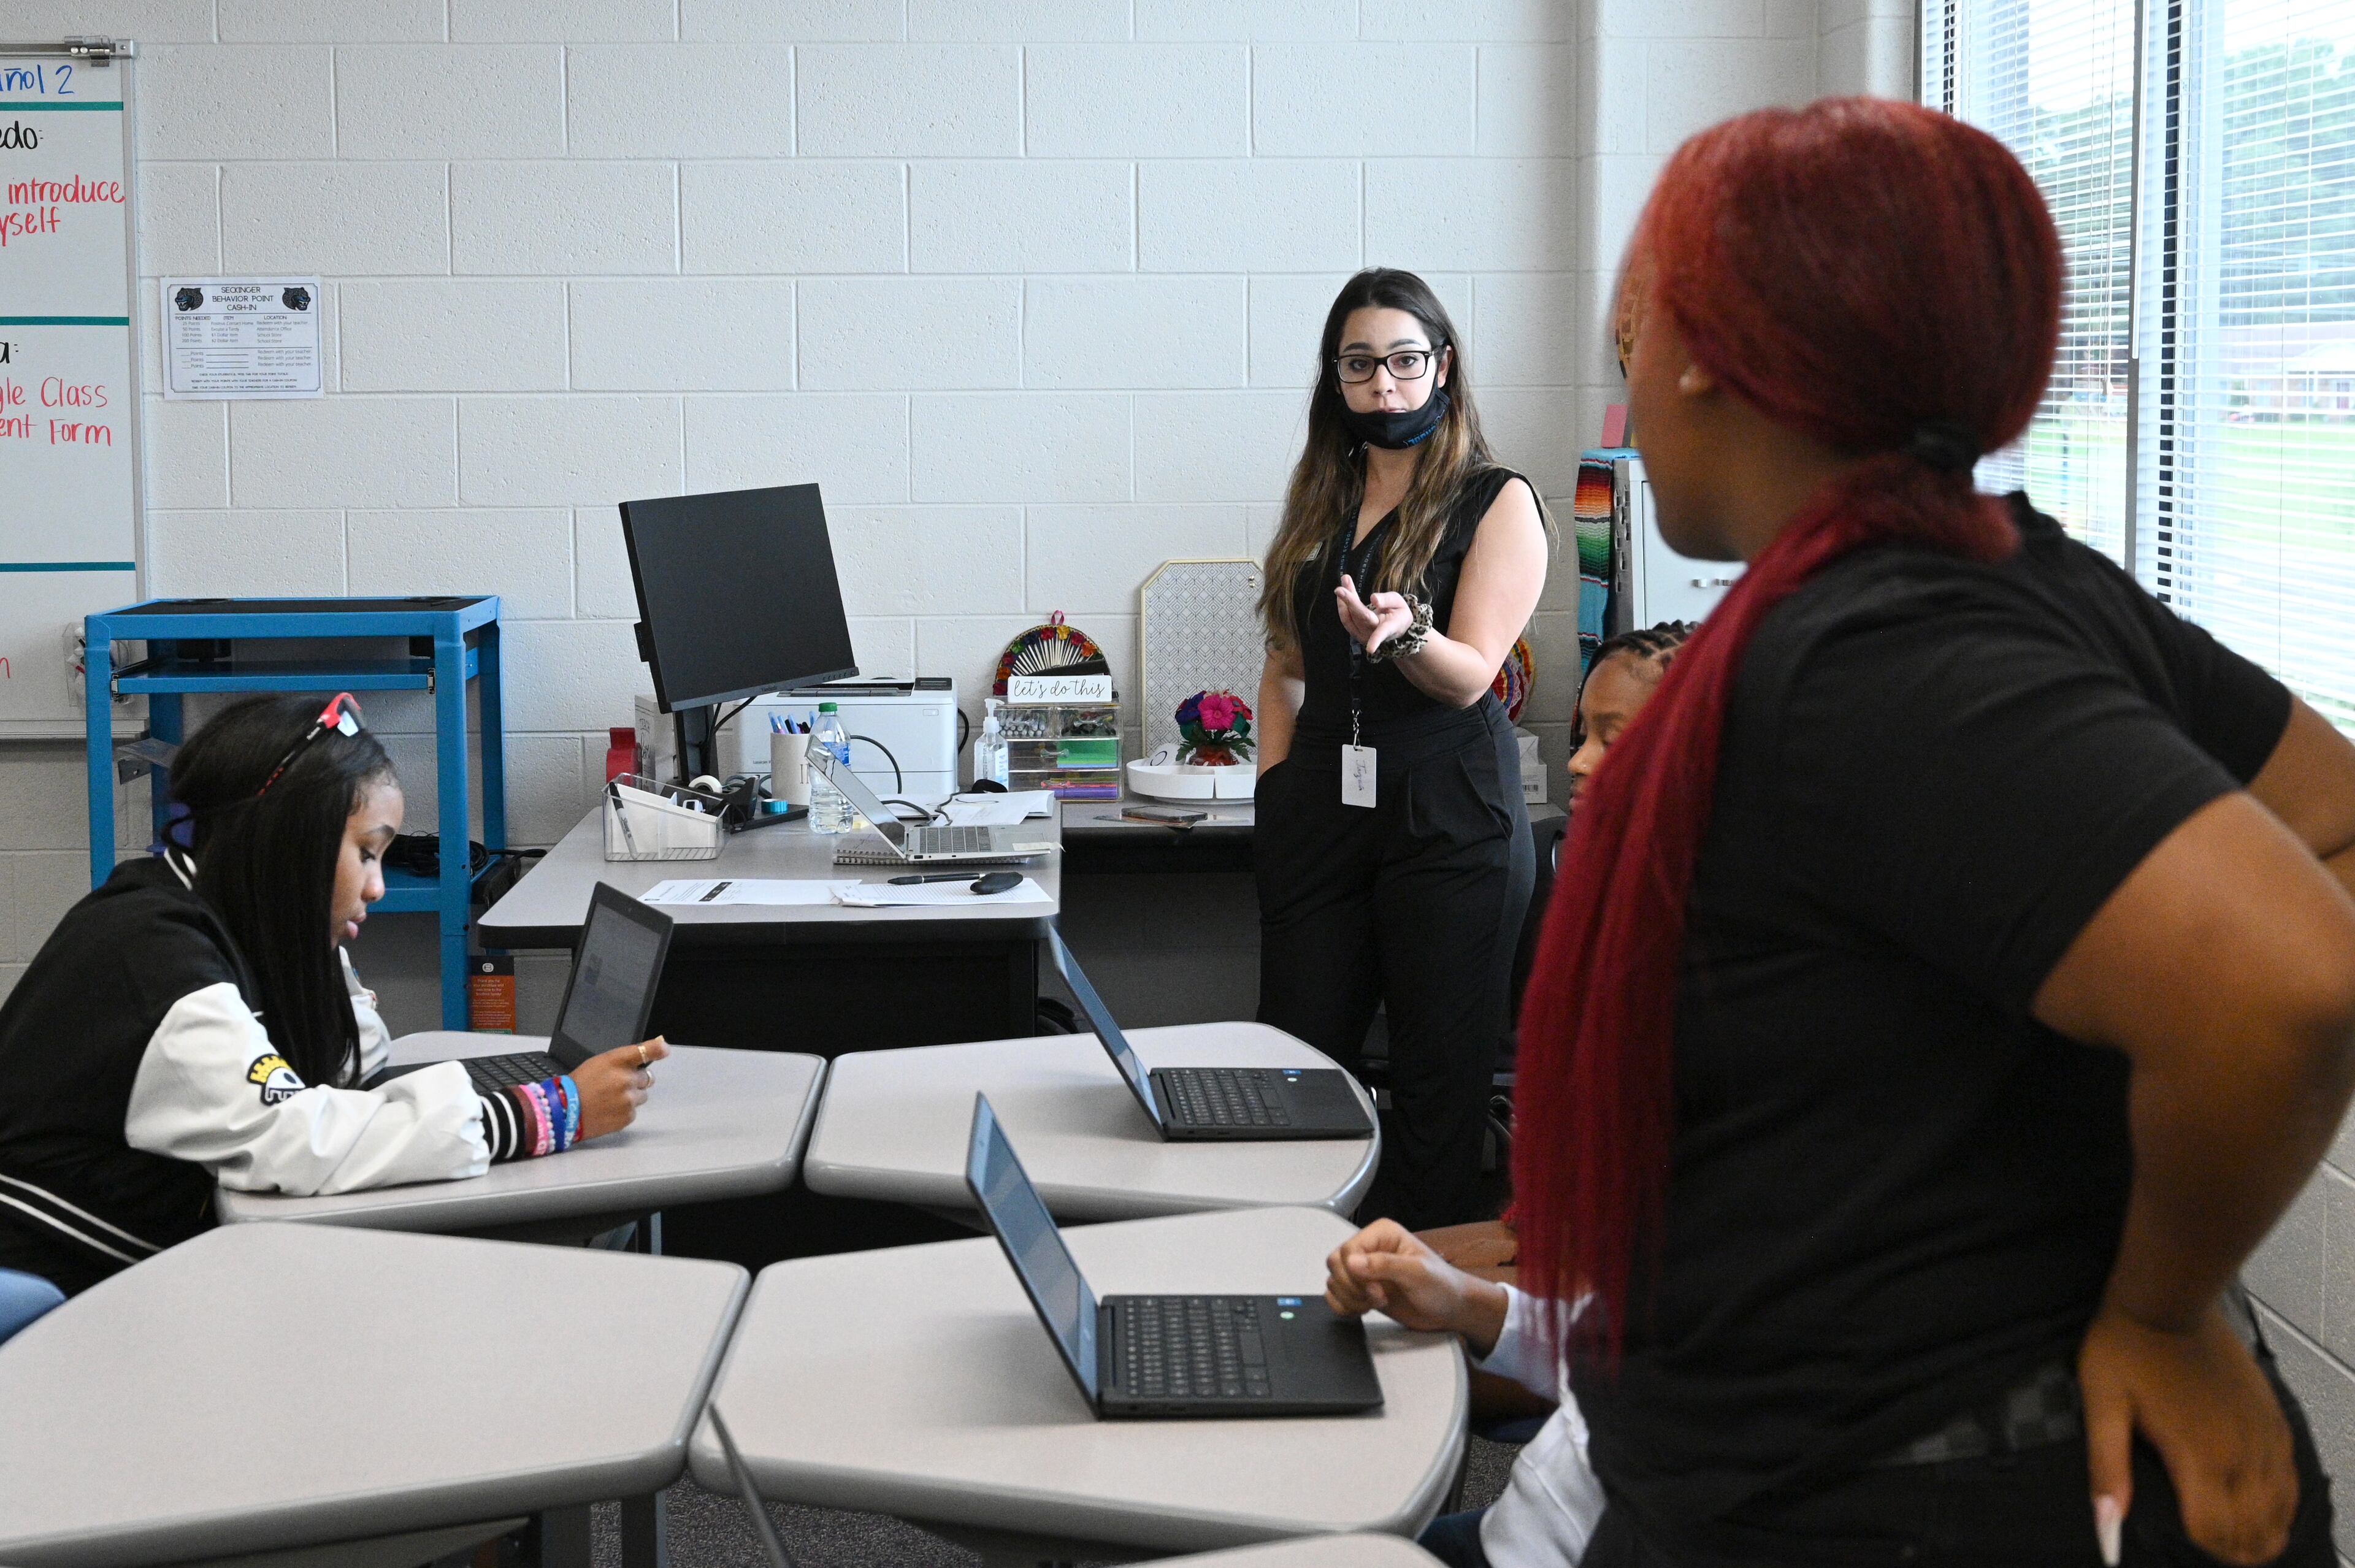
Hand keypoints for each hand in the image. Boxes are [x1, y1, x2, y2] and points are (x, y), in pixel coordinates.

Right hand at [571, 1037, 668, 1141]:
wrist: (563, 1111)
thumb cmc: (579, 1085)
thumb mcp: (599, 1063)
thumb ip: (622, 1060)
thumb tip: (646, 1056)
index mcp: (616, 1061)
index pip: (645, 1050)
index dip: (658, 1049)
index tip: (664, 1050)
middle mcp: (625, 1079)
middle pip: (647, 1078)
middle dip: (635, 1081)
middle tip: (617, 1085)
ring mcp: (627, 1099)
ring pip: (642, 1096)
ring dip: (631, 1096)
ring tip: (610, 1099)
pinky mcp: (627, 1116)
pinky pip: (634, 1111)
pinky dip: (624, 1111)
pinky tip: (608, 1109)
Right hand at [1324, 1219, 1508, 1354]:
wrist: (1450, 1309)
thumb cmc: (1441, 1286)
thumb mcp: (1417, 1273)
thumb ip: (1385, 1265)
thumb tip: (1352, 1262)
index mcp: (1381, 1234)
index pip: (1348, 1250)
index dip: (1357, 1275)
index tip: (1377, 1290)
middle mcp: (1369, 1248)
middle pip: (1335, 1264)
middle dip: (1352, 1287)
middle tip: (1377, 1297)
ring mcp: (1364, 1269)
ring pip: (1333, 1280)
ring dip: (1350, 1298)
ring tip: (1375, 1303)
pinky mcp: (1361, 1289)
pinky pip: (1335, 1295)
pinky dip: (1344, 1306)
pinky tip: (1364, 1309)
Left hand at [1335, 575, 1414, 654]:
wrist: (1396, 627)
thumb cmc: (1398, 614)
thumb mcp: (1399, 603)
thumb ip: (1387, 600)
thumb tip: (1373, 598)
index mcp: (1388, 628)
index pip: (1382, 633)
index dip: (1376, 640)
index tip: (1370, 649)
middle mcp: (1373, 633)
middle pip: (1360, 616)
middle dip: (1350, 600)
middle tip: (1344, 582)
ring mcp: (1362, 635)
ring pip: (1349, 616)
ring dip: (1345, 598)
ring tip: (1345, 580)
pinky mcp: (1354, 632)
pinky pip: (1346, 617)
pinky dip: (1343, 603)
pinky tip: (1342, 591)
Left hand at [2079, 1299, 2297, 1565]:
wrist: (2169, 1299)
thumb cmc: (2128, 1347)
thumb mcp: (2102, 1405)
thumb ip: (2107, 1468)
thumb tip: (2105, 1522)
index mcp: (2197, 1455)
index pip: (2214, 1530)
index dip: (2204, 1549)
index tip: (2190, 1549)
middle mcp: (2239, 1452)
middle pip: (2252, 1527)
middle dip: (2236, 1549)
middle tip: (2219, 1554)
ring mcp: (2261, 1434)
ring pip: (2279, 1506)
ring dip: (2265, 1531)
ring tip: (2247, 1546)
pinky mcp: (2272, 1415)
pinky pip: (2290, 1473)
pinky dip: (2284, 1500)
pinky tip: (2272, 1508)